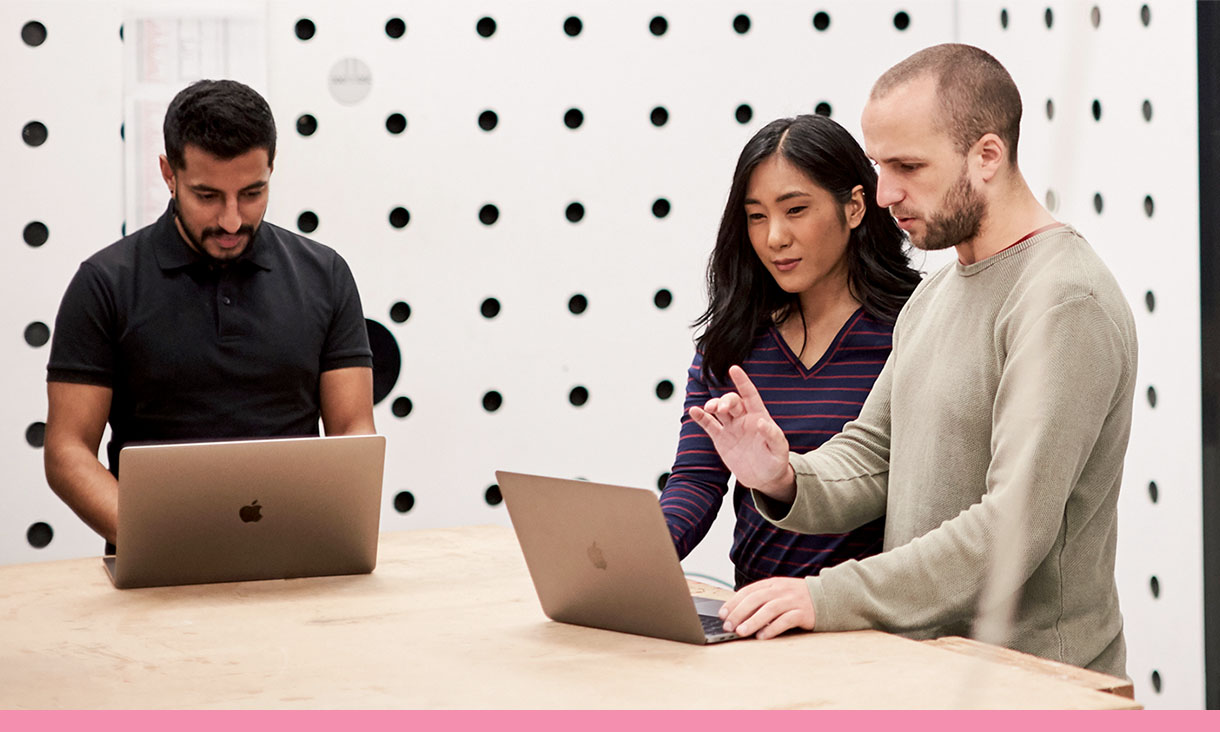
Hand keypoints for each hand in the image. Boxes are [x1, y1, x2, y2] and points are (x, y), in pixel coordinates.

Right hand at [687, 365, 794, 500]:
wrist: (764, 479)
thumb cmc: (775, 462)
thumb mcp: (779, 450)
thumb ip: (772, 435)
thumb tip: (761, 422)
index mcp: (759, 417)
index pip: (750, 395)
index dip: (742, 382)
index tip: (734, 369)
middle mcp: (744, 419)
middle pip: (732, 402)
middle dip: (725, 401)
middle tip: (720, 408)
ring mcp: (731, 428)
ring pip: (719, 410)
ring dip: (712, 406)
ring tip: (708, 408)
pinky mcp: (721, 439)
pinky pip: (709, 425)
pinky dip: (701, 417)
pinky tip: (694, 411)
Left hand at [718, 577, 816, 639]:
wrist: (827, 596)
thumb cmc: (797, 598)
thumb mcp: (778, 593)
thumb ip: (761, 600)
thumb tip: (737, 614)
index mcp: (772, 584)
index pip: (748, 591)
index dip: (733, 602)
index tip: (722, 614)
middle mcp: (781, 590)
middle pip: (756, 599)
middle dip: (739, 613)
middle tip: (728, 625)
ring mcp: (792, 600)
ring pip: (769, 609)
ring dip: (753, 621)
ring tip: (741, 631)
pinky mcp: (803, 612)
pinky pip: (786, 620)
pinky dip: (772, 629)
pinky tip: (762, 636)